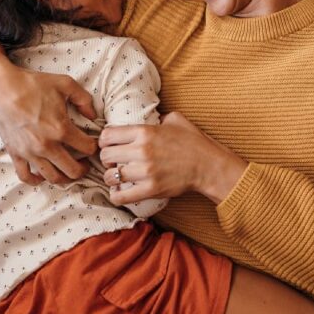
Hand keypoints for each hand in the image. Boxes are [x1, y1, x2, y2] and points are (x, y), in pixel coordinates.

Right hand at [0, 62, 98, 185]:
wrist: (1, 89)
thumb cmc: (32, 84)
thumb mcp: (65, 84)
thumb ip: (84, 99)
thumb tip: (93, 115)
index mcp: (61, 129)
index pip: (87, 148)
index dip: (94, 147)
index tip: (93, 145)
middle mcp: (47, 145)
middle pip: (73, 170)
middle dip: (83, 169)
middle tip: (85, 163)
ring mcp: (30, 152)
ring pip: (53, 178)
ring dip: (65, 177)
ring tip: (68, 170)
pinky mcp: (16, 154)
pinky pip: (26, 177)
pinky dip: (36, 181)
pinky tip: (43, 176)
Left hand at [98, 112, 246, 204]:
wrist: (208, 165)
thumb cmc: (193, 141)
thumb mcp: (175, 119)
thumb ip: (156, 117)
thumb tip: (148, 117)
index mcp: (144, 131)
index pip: (107, 135)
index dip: (104, 140)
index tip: (109, 145)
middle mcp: (141, 150)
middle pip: (105, 156)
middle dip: (106, 159)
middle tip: (113, 162)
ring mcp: (145, 171)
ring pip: (110, 176)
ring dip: (111, 177)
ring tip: (117, 177)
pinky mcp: (150, 189)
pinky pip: (121, 196)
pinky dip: (116, 196)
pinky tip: (119, 192)